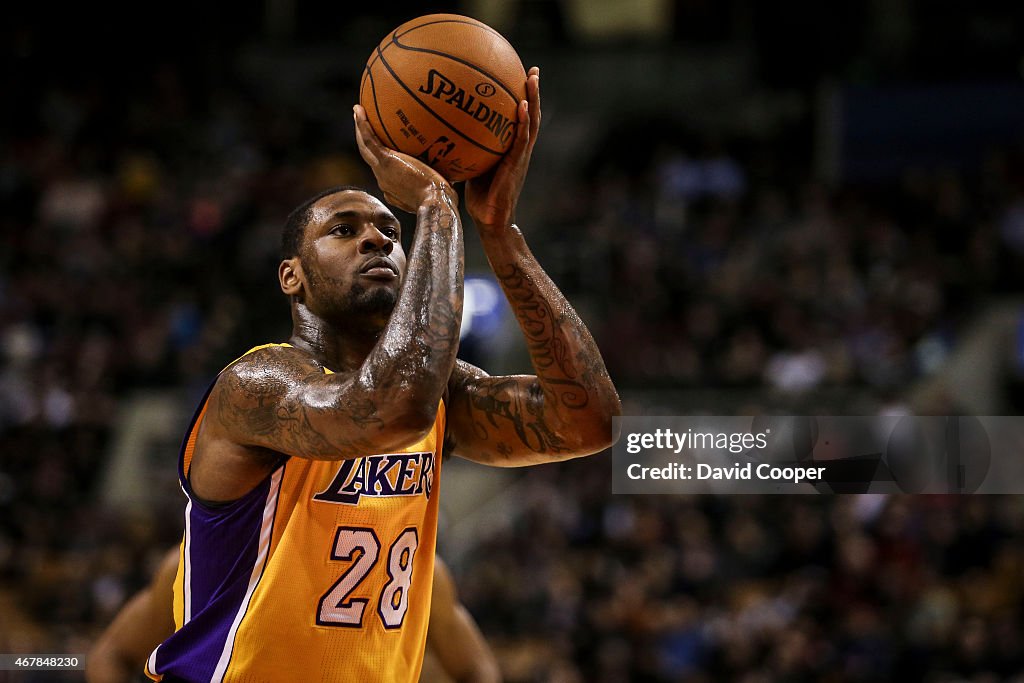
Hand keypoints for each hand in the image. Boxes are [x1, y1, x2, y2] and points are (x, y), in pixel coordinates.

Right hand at [353, 105, 456, 212]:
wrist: (436, 204)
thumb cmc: (444, 200)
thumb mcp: (442, 186)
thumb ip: (442, 175)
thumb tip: (454, 165)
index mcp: (394, 188)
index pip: (385, 170)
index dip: (381, 157)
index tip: (384, 147)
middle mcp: (384, 179)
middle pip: (370, 156)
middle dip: (365, 141)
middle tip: (363, 124)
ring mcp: (382, 171)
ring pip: (365, 147)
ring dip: (360, 129)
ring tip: (358, 112)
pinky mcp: (385, 162)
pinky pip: (369, 139)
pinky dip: (362, 125)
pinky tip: (360, 109)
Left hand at [465, 66, 540, 231]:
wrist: (490, 220)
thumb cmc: (478, 197)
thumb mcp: (470, 166)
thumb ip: (465, 148)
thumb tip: (440, 130)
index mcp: (511, 150)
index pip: (519, 121)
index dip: (522, 100)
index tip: (521, 78)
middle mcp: (519, 150)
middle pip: (531, 116)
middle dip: (534, 93)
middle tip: (534, 71)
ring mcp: (521, 157)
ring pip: (532, 124)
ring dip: (534, 100)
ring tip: (533, 79)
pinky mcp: (517, 165)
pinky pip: (522, 140)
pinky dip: (524, 122)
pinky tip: (522, 105)